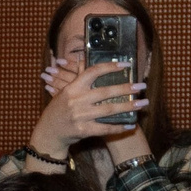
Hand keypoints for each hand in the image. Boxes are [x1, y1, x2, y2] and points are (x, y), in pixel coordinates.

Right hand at [31, 56, 150, 161]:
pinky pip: (105, 128)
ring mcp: (80, 116)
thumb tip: (88, 59)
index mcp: (72, 87)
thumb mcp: (65, 91)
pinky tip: (131, 124)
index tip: (126, 65)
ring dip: (128, 106)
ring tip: (142, 103)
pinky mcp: (83, 130)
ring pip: (109, 110)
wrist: (49, 132)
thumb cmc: (59, 109)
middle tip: (142, 86)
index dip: (110, 67)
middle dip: (126, 88)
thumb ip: (78, 77)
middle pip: (106, 92)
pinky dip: (119, 127)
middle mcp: (77, 100)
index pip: (93, 72)